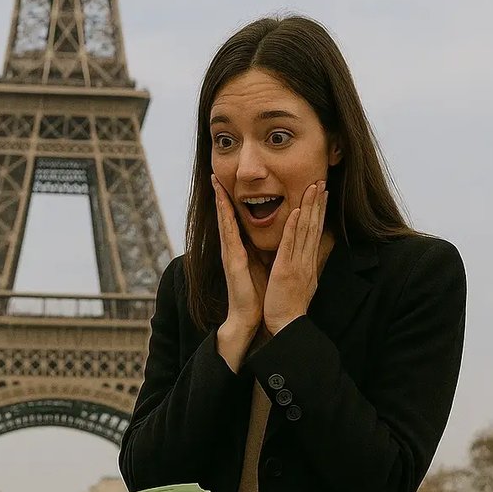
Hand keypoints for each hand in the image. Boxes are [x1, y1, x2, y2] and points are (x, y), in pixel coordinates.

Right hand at [211, 175, 267, 336]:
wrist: (250, 317)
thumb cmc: (258, 294)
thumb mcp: (264, 266)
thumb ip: (265, 251)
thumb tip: (277, 238)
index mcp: (241, 249)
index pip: (236, 220)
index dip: (232, 201)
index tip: (229, 182)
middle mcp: (232, 249)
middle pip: (226, 216)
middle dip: (221, 195)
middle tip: (215, 174)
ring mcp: (230, 254)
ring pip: (224, 220)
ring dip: (220, 201)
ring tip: (216, 182)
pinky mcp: (232, 260)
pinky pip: (229, 234)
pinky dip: (226, 217)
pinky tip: (225, 203)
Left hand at [262, 180, 328, 333]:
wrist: (286, 325)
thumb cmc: (289, 307)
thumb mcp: (301, 283)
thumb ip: (305, 267)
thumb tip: (310, 257)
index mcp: (308, 263)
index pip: (316, 233)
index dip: (320, 212)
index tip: (323, 194)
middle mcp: (306, 261)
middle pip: (315, 227)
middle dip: (319, 203)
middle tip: (322, 181)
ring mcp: (297, 264)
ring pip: (306, 231)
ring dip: (310, 207)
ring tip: (313, 187)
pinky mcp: (285, 270)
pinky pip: (291, 245)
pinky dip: (294, 227)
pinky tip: (297, 211)